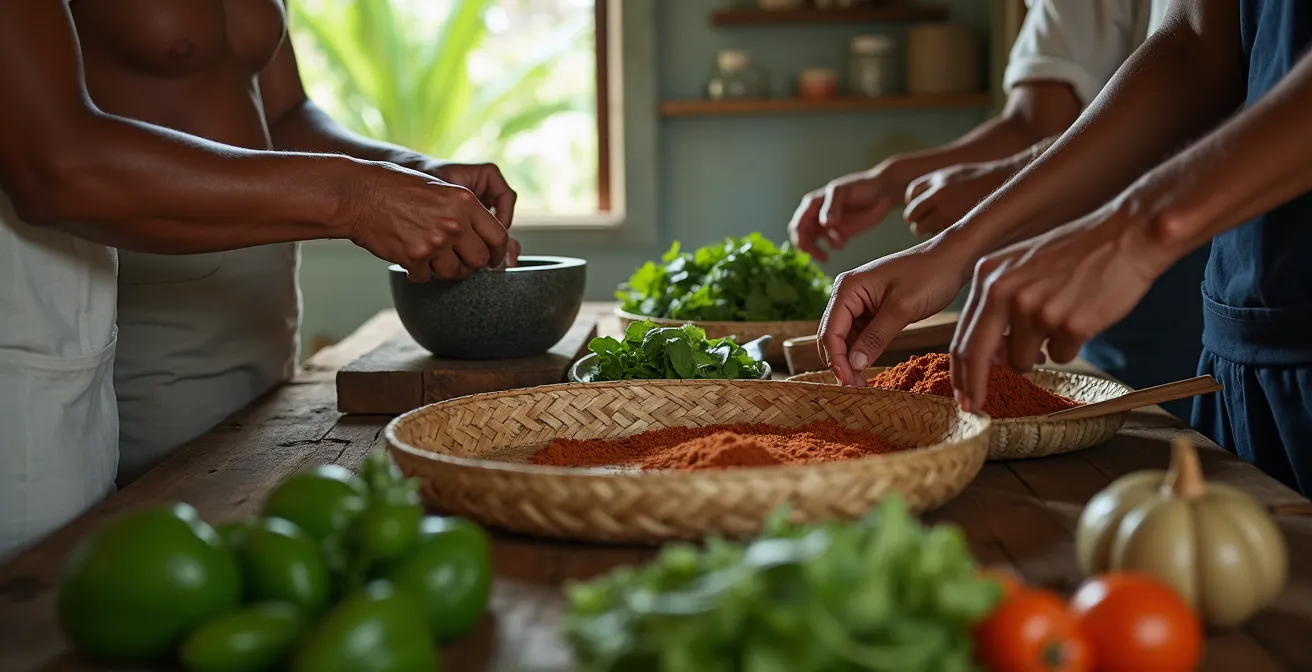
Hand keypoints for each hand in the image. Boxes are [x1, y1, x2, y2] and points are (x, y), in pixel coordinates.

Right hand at [345, 160, 508, 281]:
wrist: (358, 194)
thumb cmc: (395, 188)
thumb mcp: (439, 189)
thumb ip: (464, 212)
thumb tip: (483, 240)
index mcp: (466, 201)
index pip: (499, 237)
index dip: (498, 253)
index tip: (493, 259)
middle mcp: (455, 222)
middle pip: (480, 260)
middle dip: (470, 265)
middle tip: (456, 260)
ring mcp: (435, 241)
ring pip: (454, 273)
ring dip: (443, 270)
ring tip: (428, 256)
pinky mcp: (414, 257)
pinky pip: (425, 277)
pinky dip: (418, 272)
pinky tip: (408, 256)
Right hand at [787, 159, 913, 261]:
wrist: (883, 191)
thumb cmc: (862, 186)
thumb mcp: (844, 191)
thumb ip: (832, 205)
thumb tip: (824, 223)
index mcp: (813, 203)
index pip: (798, 224)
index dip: (799, 238)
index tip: (807, 249)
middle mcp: (817, 213)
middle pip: (803, 235)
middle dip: (807, 247)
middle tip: (819, 256)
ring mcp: (828, 223)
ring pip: (813, 241)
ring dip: (817, 250)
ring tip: (826, 257)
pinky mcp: (841, 231)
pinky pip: (830, 243)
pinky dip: (832, 246)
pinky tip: (842, 244)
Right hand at [819, 238, 973, 386]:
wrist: (951, 259)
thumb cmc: (929, 274)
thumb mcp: (902, 308)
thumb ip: (876, 337)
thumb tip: (854, 365)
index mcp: (847, 288)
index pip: (830, 331)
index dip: (836, 361)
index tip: (849, 384)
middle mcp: (846, 294)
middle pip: (832, 336)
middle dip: (840, 364)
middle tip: (856, 389)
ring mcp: (858, 302)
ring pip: (844, 339)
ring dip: (850, 361)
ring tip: (862, 383)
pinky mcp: (871, 310)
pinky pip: (859, 335)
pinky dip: (861, 353)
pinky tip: (868, 368)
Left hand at [903, 160, 1018, 235]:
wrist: (1012, 186)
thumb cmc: (984, 181)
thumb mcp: (956, 173)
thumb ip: (935, 185)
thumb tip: (914, 201)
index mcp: (938, 179)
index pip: (911, 194)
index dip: (917, 202)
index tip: (926, 207)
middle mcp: (939, 194)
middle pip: (911, 214)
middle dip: (918, 219)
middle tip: (932, 222)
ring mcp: (947, 211)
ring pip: (919, 229)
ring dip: (927, 230)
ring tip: (944, 228)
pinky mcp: (957, 227)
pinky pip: (936, 237)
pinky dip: (941, 237)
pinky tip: (956, 231)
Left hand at [951, 200, 1180, 411]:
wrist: (1125, 237)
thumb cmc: (1074, 254)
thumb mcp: (1021, 267)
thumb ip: (997, 305)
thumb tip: (989, 356)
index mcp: (989, 276)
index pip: (962, 335)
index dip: (960, 372)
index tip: (961, 396)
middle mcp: (1005, 292)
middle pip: (977, 356)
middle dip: (975, 387)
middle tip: (976, 406)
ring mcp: (1036, 309)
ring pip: (1023, 361)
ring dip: (1041, 353)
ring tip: (1061, 317)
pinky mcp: (1068, 324)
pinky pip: (1060, 356)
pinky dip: (1070, 346)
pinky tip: (1082, 316)